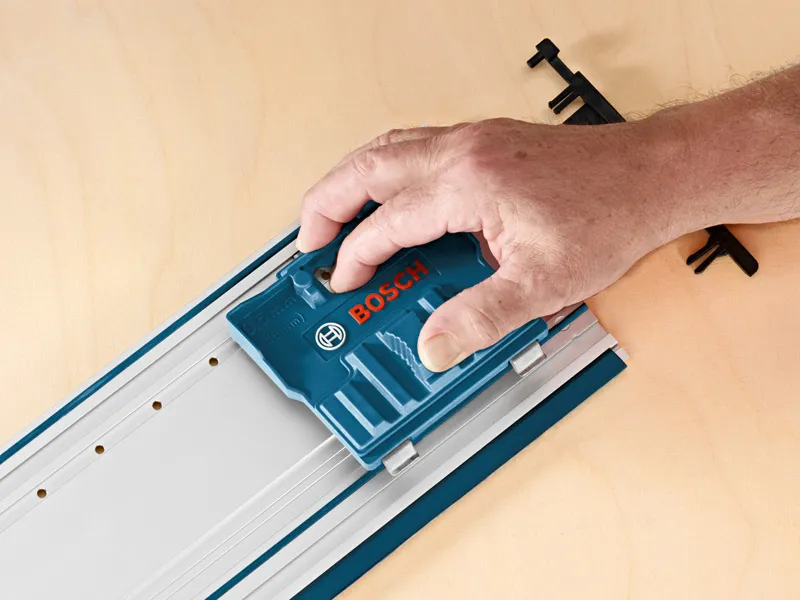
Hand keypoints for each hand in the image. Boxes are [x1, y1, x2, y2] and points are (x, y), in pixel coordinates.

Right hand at [298, 118, 690, 370]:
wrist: (650, 177)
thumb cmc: (607, 217)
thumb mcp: (542, 284)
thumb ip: (479, 317)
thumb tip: (433, 345)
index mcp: (467, 184)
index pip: (385, 222)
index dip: (355, 257)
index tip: (341, 282)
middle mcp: (461, 151)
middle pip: (365, 167)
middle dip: (325, 204)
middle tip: (307, 241)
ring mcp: (472, 139)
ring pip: (384, 148)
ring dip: (349, 180)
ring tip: (332, 215)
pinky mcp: (484, 140)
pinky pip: (412, 145)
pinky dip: (383, 169)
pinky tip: (387, 193)